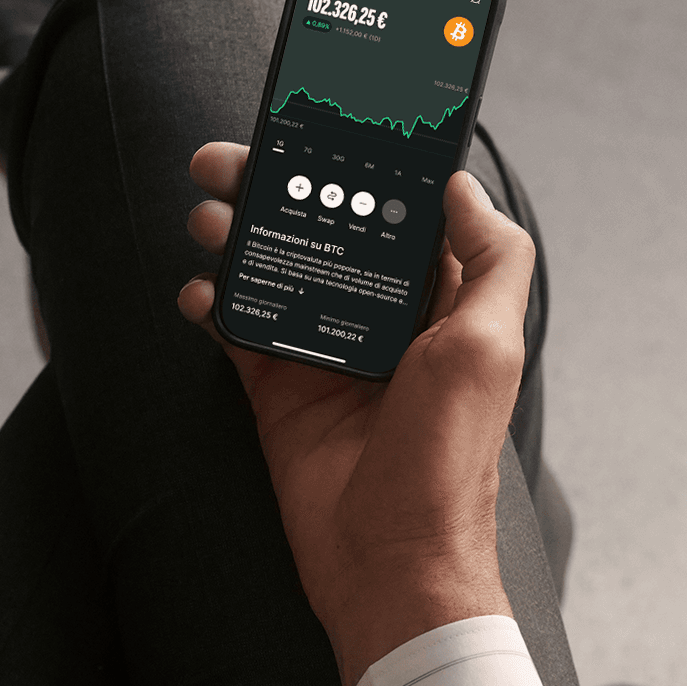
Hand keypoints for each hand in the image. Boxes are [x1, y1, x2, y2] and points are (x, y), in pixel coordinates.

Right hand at [178, 143, 534, 685]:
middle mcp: (375, 317)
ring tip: (205, 219)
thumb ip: (489, 260)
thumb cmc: (446, 459)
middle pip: (317, 230)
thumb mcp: (487, 348)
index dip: (354, 167)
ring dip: (233, 235)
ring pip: (270, 268)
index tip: (316, 125)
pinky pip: (236, 326)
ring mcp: (321, 349)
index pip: (389, 212)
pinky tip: (197, 291)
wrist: (386, 559)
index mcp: (433, 301)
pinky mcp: (276, 385)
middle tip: (224, 162)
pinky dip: (211, 301)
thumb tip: (460, 186)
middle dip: (271, 190)